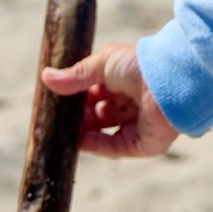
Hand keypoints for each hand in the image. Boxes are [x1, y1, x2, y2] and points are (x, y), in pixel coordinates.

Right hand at [41, 42, 179, 158]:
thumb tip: (45, 77)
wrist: (167, 83)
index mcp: (124, 80)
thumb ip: (75, 76)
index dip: (74, 95)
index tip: (53, 98)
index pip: (94, 91)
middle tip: (52, 115)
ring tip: (58, 128)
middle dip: (75, 115)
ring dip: (80, 130)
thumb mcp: (102, 64)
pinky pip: (110, 147)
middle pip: (96, 113)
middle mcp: (129, 103)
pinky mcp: (138, 144)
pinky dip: (92, 144)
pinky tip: (74, 140)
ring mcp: (134, 124)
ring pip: (100, 131)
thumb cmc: (138, 65)